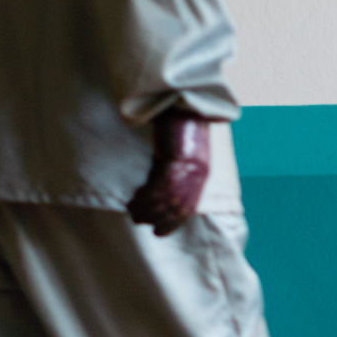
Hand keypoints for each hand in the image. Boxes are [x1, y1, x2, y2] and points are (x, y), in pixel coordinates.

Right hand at [126, 110, 211, 235]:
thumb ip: (174, 172)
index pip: (189, 207)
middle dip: (158, 219)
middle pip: (178, 206)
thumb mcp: (180, 154)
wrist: (184, 104)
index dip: (174, 222)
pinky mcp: (177, 158)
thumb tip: (159, 190)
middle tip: (140, 222)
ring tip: (134, 214)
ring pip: (167, 199)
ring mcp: (189, 167)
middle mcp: (198, 173)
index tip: (159, 231)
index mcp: (202, 173)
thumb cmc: (180, 127)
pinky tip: (135, 201)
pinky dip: (146, 197)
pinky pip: (160, 185)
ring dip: (148, 210)